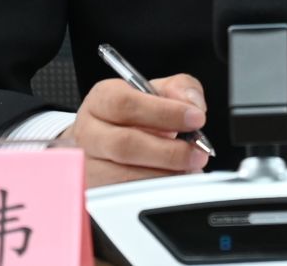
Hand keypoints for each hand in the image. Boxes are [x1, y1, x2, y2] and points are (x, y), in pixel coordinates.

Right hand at [59, 73, 209, 187]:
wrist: (106, 140)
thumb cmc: (133, 116)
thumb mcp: (155, 93)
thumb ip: (178, 89)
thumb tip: (193, 104)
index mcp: (102, 100)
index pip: (126, 104)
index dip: (164, 112)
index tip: (195, 118)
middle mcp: (89, 132)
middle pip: (126, 144)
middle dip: (169, 151)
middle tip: (198, 152)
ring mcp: (89, 165)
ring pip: (126, 176)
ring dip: (165, 175)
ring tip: (189, 169)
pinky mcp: (95, 191)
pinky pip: (126, 197)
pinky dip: (155, 193)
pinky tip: (172, 183)